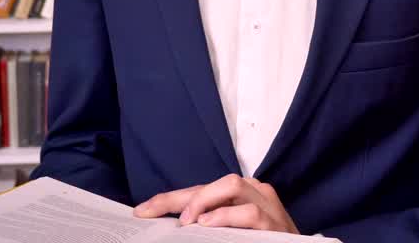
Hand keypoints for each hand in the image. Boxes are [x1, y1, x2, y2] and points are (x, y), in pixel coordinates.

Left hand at [133, 174, 298, 233]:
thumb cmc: (261, 242)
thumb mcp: (232, 233)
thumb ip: (210, 225)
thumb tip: (175, 226)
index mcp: (242, 194)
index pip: (202, 189)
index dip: (170, 199)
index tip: (142, 211)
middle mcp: (255, 192)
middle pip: (214, 182)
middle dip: (181, 196)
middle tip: (154, 213)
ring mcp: (268, 204)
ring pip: (232, 185)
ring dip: (203, 200)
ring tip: (185, 220)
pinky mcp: (276, 223)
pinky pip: (250, 211)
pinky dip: (226, 216)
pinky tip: (208, 224)